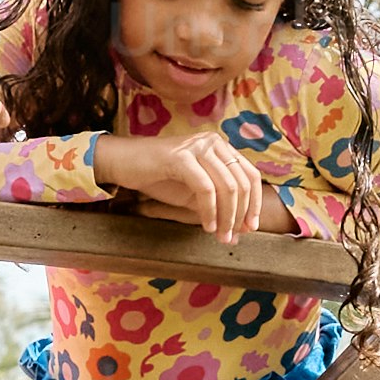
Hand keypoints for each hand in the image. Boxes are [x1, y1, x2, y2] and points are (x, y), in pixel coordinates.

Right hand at [97, 122, 271, 239]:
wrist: (124, 164)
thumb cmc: (159, 178)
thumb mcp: (194, 195)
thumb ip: (217, 209)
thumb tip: (238, 235)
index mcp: (221, 147)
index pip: (251, 175)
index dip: (254, 204)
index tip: (249, 228)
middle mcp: (213, 143)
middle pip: (242, 183)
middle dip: (239, 215)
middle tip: (231, 237)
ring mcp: (198, 147)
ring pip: (227, 186)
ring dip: (226, 217)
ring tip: (219, 236)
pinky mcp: (181, 156)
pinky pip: (205, 188)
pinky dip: (209, 211)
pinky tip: (206, 226)